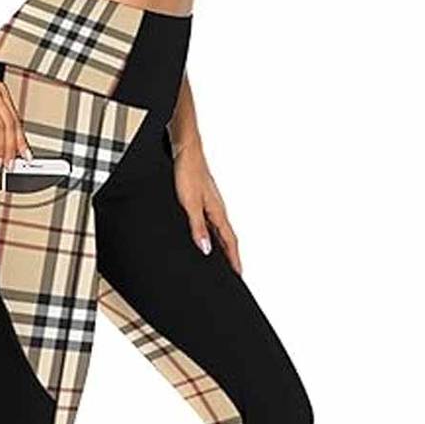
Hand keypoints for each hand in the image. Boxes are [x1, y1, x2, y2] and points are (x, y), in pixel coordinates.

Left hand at [173, 138, 241, 274]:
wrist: (185, 150)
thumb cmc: (189, 172)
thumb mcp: (190, 204)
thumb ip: (197, 227)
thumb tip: (206, 249)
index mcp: (218, 212)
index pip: (230, 241)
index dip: (234, 259)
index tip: (239, 274)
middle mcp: (217, 209)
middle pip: (227, 238)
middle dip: (231, 255)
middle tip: (235, 270)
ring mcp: (211, 204)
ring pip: (220, 230)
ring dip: (223, 245)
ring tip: (223, 258)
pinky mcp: (203, 199)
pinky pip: (211, 222)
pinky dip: (212, 233)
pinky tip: (207, 235)